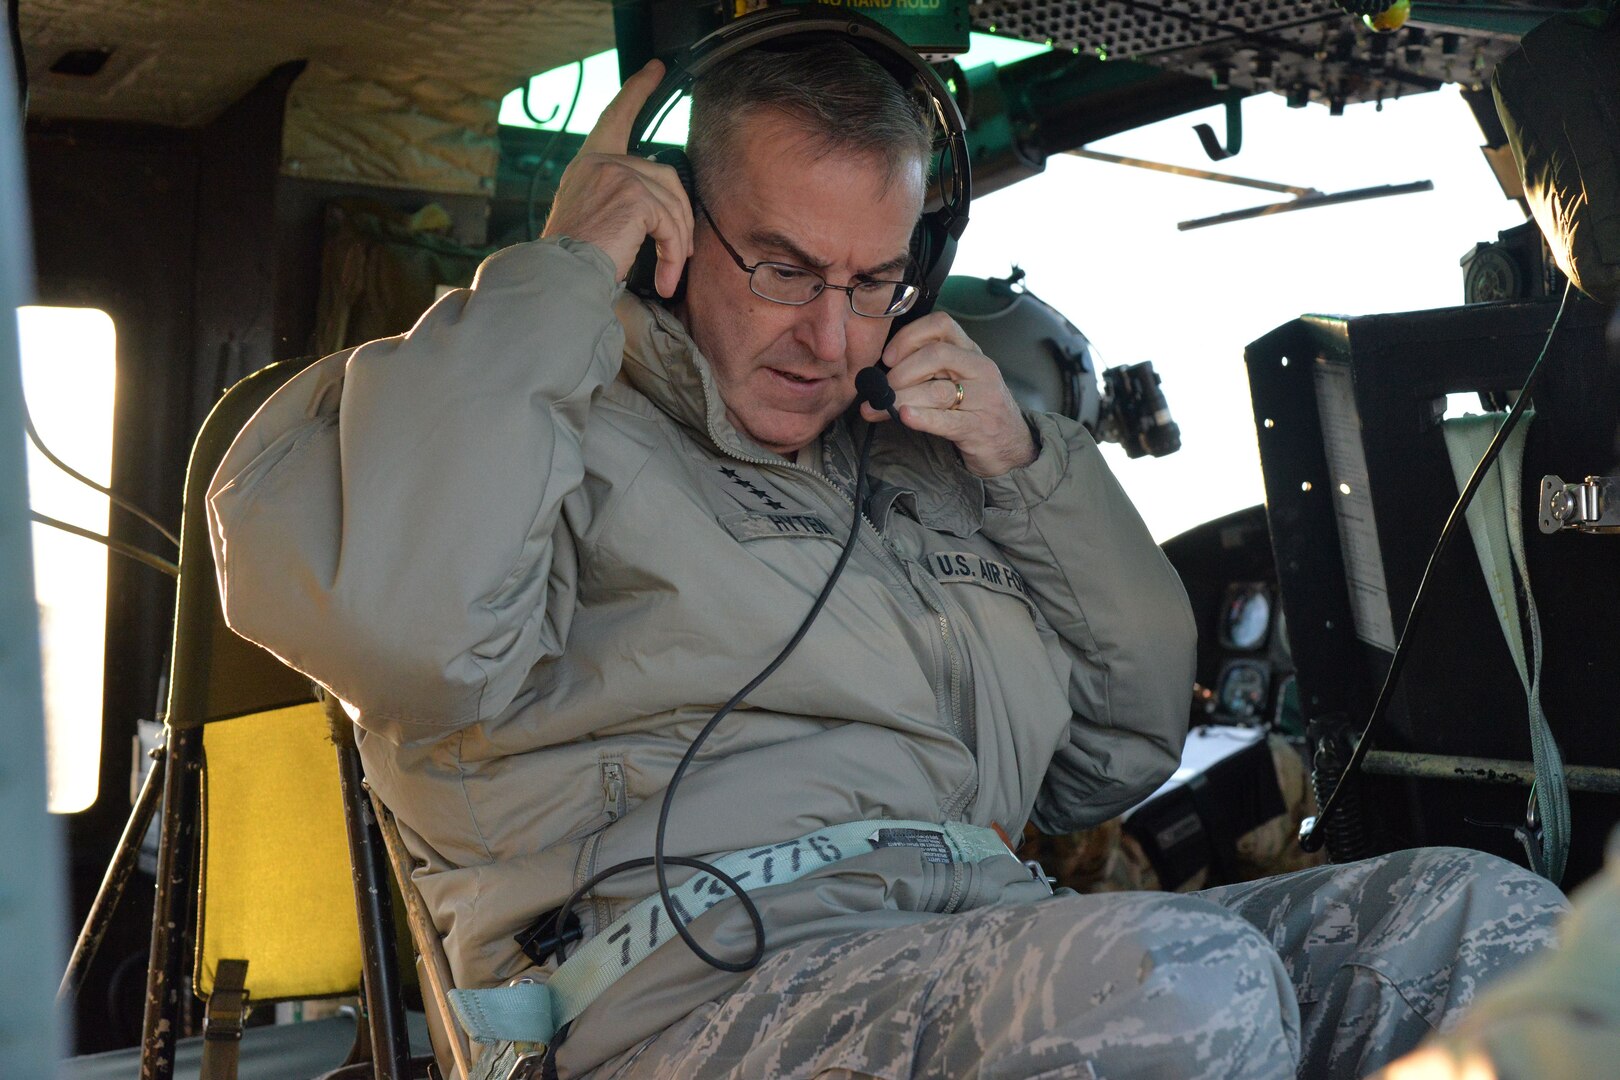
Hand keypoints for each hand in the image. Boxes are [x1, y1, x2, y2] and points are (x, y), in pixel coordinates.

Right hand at [541, 60, 693, 297]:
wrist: (559, 275)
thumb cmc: (573, 257)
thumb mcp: (591, 214)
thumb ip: (617, 198)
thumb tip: (661, 213)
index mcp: (589, 162)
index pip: (616, 116)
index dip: (637, 90)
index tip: (654, 70)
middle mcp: (601, 161)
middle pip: (664, 175)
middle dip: (679, 216)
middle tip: (681, 252)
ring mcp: (619, 174)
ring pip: (672, 203)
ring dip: (677, 242)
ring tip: (670, 273)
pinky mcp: (635, 197)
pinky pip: (671, 223)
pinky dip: (673, 252)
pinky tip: (665, 276)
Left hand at [859, 312, 1036, 477]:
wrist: (1012, 445)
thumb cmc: (975, 408)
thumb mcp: (958, 379)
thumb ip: (927, 369)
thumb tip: (877, 375)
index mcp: (971, 351)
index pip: (941, 325)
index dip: (909, 336)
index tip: (888, 357)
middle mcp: (980, 368)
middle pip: (936, 355)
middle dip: (901, 372)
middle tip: (883, 388)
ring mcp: (983, 398)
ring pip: (936, 391)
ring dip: (901, 398)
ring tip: (878, 408)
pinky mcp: (978, 427)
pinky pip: (946, 421)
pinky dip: (922, 418)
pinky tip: (904, 416)